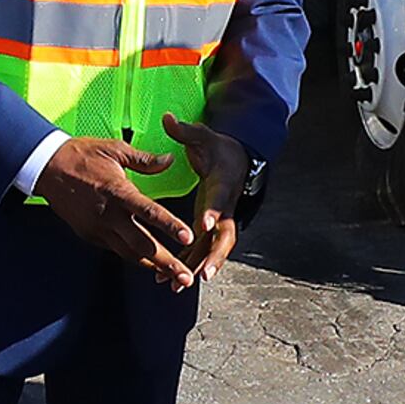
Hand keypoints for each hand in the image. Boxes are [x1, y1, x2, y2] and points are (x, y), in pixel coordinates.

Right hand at [37, 136, 198, 288]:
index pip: (149, 212)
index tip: (188, 237)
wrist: (46, 168)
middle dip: (166, 262)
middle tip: (186, 276)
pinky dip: (133, 257)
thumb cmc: (81, 155)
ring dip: (152, 266)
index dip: (170, 225)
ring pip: (129, 253)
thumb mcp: (114, 149)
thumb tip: (169, 160)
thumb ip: (144, 160)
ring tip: (172, 277)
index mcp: (117, 192)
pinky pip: (115, 249)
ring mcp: (97, 228)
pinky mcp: (89, 235)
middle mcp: (108, 215)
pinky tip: (148, 263)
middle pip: (142, 244)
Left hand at [166, 116, 252, 279]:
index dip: (214, 213)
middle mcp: (225, 208)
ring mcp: (219, 221)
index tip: (203, 225)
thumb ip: (185, 131)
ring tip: (178, 285)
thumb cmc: (219, 148)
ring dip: (196, 268)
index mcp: (224, 185)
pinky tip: (170, 281)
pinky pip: (201, 251)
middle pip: (224, 238)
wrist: (237, 160)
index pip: (221, 201)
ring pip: (212, 251)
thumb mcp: (204, 136)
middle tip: (203, 274)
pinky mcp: (209, 228)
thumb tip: (167, 118)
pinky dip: (188, 265)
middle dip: (214, 257)